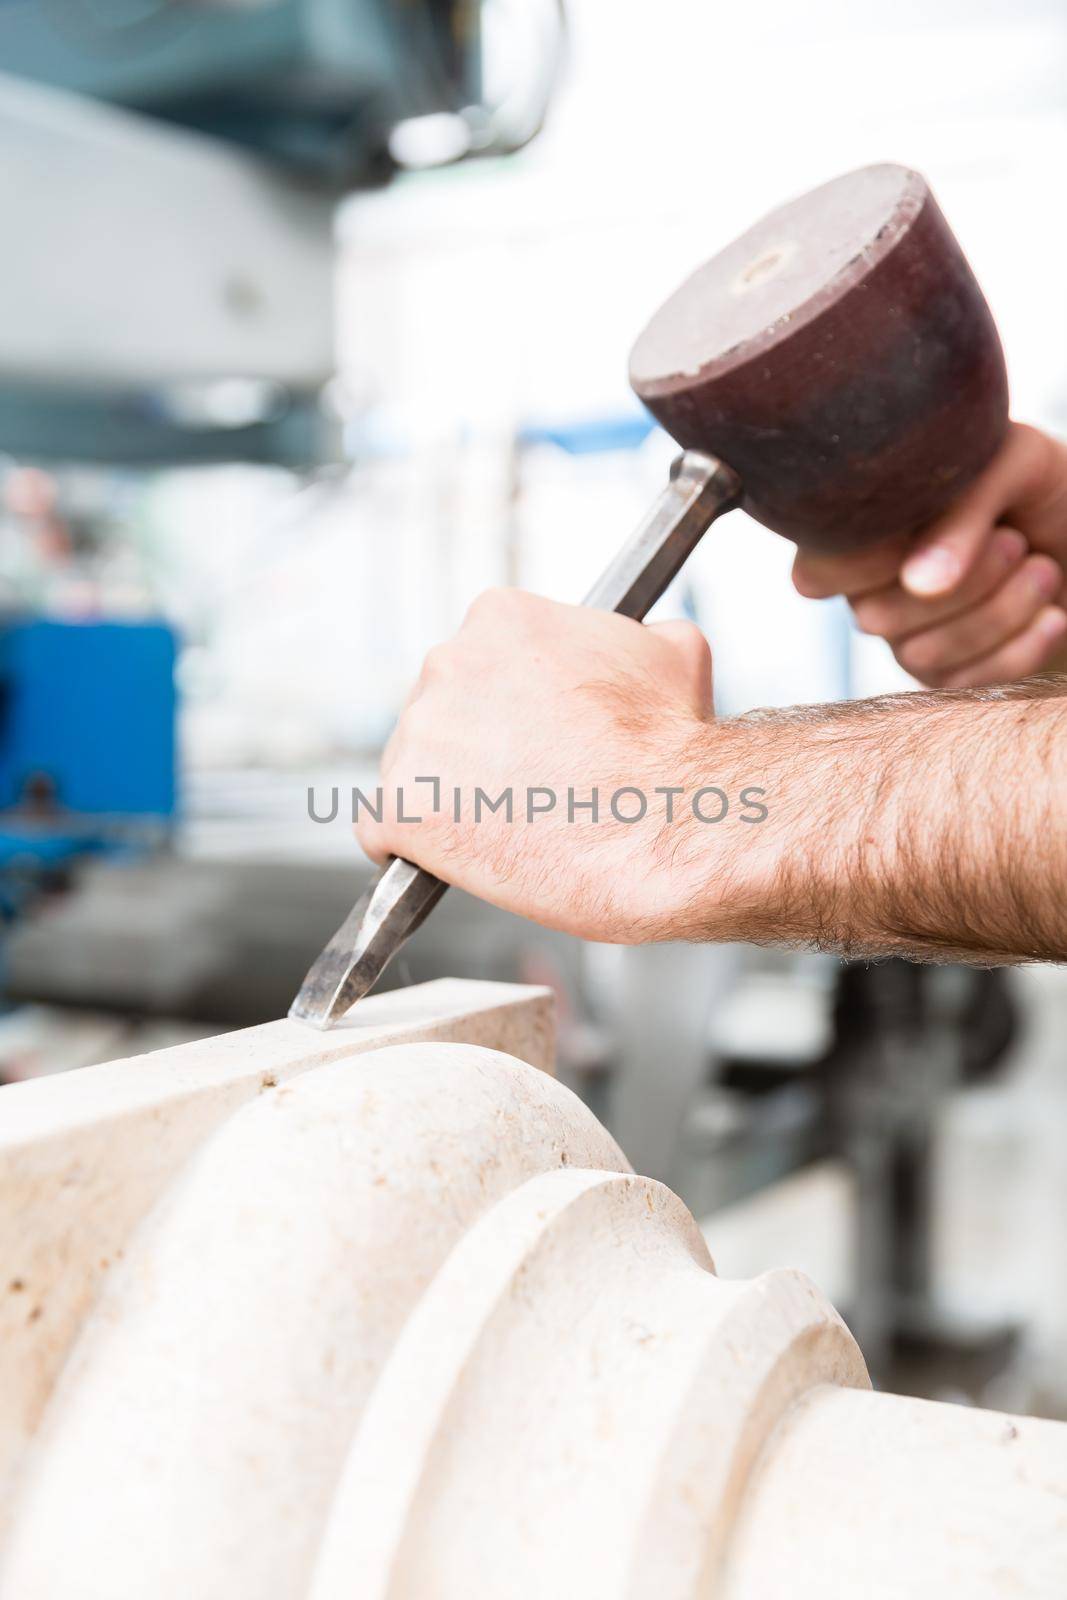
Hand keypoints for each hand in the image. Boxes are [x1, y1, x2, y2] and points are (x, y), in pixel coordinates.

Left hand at [355, 590, 764, 942]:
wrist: (663, 825)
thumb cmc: (672, 749)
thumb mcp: (676, 654)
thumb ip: (640, 639)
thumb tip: (650, 639)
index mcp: (500, 617)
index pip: (480, 663)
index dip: (508, 709)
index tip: (533, 739)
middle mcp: (446, 661)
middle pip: (440, 711)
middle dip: (474, 749)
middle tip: (524, 788)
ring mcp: (417, 733)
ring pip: (413, 768)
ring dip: (447, 798)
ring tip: (506, 829)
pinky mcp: (399, 806)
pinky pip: (382, 830)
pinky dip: (410, 849)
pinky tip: (448, 860)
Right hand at [792, 422, 1066, 687]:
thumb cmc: (1032, 485)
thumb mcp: (1008, 465)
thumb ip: (959, 512)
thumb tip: (918, 584)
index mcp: (862, 533)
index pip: (816, 572)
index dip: (864, 564)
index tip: (928, 528)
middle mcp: (870, 591)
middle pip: (876, 616)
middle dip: (963, 582)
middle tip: (1012, 541)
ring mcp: (905, 639)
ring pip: (923, 653)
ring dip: (1002, 609)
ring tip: (1042, 569)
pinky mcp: (947, 678)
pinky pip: (967, 683)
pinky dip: (1023, 645)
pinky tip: (1051, 612)